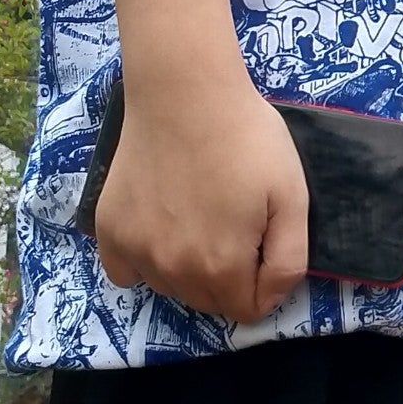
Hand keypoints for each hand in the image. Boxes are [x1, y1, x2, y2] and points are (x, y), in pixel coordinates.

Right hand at [94, 78, 309, 325]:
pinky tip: (160, 222)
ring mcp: (134, 251)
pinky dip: (143, 259)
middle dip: (229, 278)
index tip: (264, 245)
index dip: (265, 285)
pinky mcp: (108, 230)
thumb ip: (289, 260)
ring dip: (188, 268)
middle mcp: (172, 271)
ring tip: (200, 215)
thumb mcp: (293, 197)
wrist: (185, 93)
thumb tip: (271, 297)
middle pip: (208, 302)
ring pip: (169, 286)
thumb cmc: (247, 139)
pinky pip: (125, 270)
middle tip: (235, 223)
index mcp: (221, 268)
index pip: (247, 310)